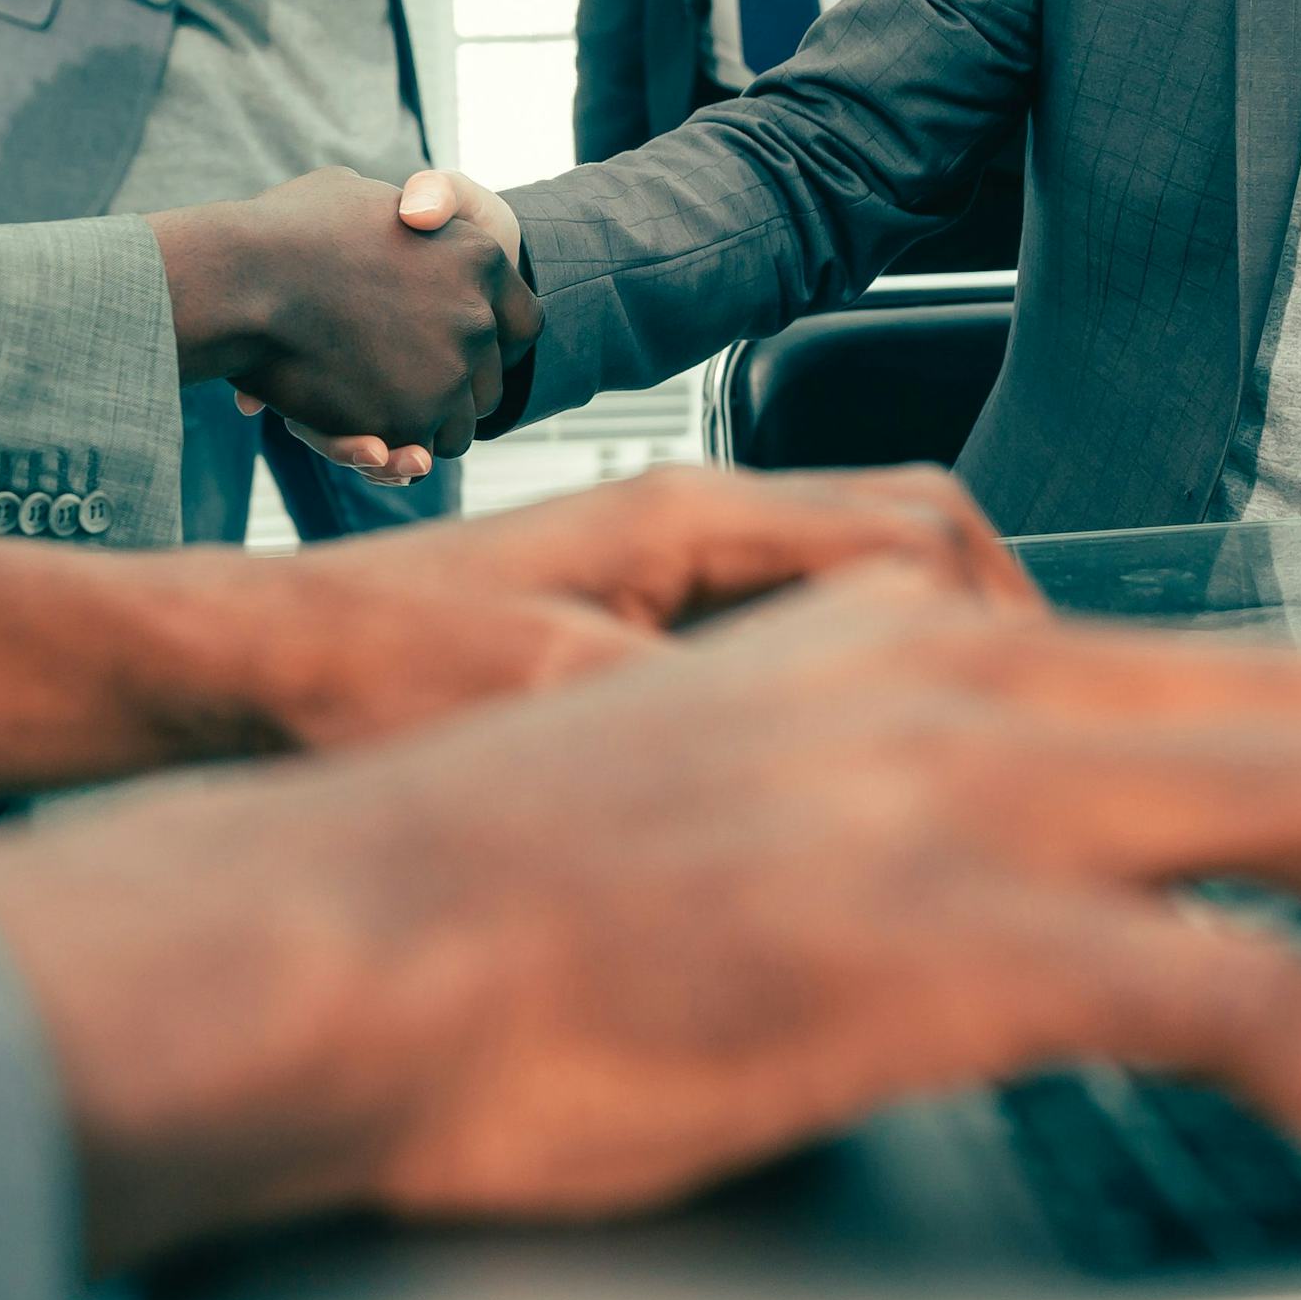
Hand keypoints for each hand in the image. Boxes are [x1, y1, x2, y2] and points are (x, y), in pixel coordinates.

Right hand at [0, 565, 1300, 1270]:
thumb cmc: (455, 910)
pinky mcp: (945, 944)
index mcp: (912, 636)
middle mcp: (968, 675)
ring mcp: (966, 798)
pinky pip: (1265, 1005)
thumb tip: (968, 906)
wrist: (302, 947)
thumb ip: (861, 804)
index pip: (1242, 671)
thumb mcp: (698, 792)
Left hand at [224, 462, 1039, 749]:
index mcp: (688, 518)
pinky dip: (838, 690)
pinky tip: (838, 781)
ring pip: (845, 591)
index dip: (1010, 619)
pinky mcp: (622, 621)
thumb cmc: (362, 672)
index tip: (1055, 707)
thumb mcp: (550, 699)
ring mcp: (654, 569)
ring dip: (918, 665)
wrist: (245, 671)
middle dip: (993, 633)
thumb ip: (701, 706)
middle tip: (1049, 737)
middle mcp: (685, 524)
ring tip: (965, 764)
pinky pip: (777, 636)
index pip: (921, 532)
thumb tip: (844, 751)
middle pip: (906, 548)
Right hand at [256, 171, 528, 481]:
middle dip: (456, 394)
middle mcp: (478, 315)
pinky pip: (412, 453)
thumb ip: (401, 215)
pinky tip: (360, 438)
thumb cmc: (290, 229)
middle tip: (409, 391)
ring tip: (379, 420)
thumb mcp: (363, 197)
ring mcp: (450, 370)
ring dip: (423, 430)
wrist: (242, 276)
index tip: (460, 352)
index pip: (523, 322)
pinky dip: (388, 455)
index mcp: (481, 253)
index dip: (491, 342)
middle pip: (491, 383)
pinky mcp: (411, 420)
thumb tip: (415, 214)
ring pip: (457, 430)